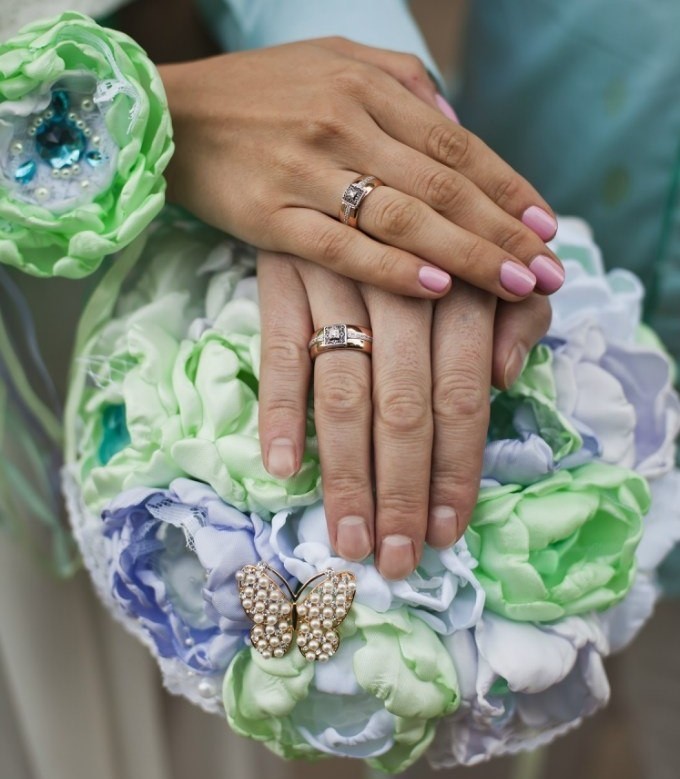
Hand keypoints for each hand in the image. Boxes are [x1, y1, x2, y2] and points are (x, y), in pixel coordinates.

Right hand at [159, 38, 563, 301]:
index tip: (547, 226)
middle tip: (550, 270)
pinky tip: (435, 288)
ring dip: (467, 255)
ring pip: (403, 218)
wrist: (170, 115)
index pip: (456, 145)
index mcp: (366, 88)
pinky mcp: (270, 218)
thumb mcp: (333, 61)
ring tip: (515, 287)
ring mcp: (306, 174)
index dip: (508, 187)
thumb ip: (401, 86)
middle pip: (442, 186)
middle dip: (504, 231)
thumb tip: (457, 125)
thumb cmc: (259, 92)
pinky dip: (391, 269)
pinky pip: (341, 248)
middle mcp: (343, 127)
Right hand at [257, 252, 551, 578]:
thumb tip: (504, 380)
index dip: (455, 468)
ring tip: (348, 537)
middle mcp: (403, 284)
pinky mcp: (283, 274)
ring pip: (343, 388)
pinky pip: (278, 350)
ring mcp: (337, 279)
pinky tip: (281, 467)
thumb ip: (518, 318)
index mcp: (464, 284)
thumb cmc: (443, 232)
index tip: (447, 532)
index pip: (461, 394)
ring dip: (346, 470)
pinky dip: (280, 408)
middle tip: (396, 558)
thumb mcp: (495, 262)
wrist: (365, 158)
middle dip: (402, 488)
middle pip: (403, 403)